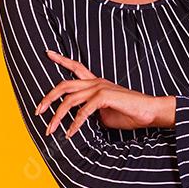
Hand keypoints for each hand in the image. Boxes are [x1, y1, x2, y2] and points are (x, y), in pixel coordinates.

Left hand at [34, 50, 168, 137]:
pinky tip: (70, 133)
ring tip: (50, 130)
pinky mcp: (104, 97)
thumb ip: (91, 112)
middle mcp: (96, 82)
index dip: (61, 60)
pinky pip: (83, 111)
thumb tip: (80, 119)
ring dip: (57, 116)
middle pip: (64, 85)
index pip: (76, 67)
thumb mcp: (105, 114)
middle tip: (38, 111)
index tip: (48, 53)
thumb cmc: (131, 114)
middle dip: (48, 97)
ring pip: (69, 100)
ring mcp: (99, 88)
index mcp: (96, 83)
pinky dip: (74, 124)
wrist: (150, 112)